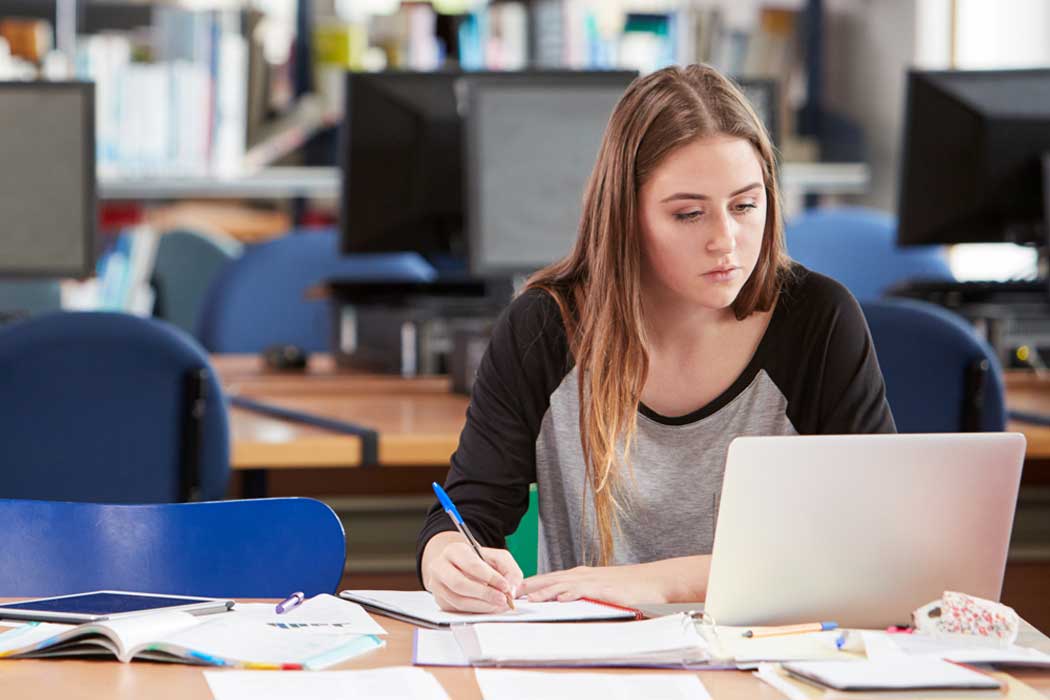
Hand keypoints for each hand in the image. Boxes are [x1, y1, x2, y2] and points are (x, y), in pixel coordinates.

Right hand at [421, 531, 523, 612]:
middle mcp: (440, 567)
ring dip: (482, 606)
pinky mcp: (441, 601)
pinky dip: (476, 611)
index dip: (490, 577)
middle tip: (503, 599)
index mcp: (454, 551)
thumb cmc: (479, 561)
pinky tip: (489, 608)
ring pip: (458, 600)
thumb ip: (509, 570)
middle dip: (485, 594)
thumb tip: (511, 589)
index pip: (471, 565)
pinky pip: (458, 610)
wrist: (459, 566)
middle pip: (460, 584)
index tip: (505, 586)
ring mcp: (437, 585)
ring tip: (498, 605)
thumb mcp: (498, 558)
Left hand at [519, 564, 666, 605]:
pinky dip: (570, 594)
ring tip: (528, 600)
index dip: (529, 585)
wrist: (652, 581)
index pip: (547, 579)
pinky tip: (560, 599)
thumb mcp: (598, 587)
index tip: (512, 592)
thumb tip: (561, 602)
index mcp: (578, 575)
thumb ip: (580, 593)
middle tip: (509, 596)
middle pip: (549, 579)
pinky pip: (583, 591)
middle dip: (528, 587)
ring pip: (561, 585)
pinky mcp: (603, 589)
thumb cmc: (627, 586)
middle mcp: (581, 576)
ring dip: (543, 592)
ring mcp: (592, 581)